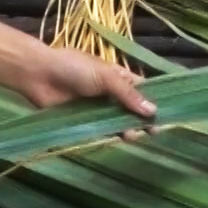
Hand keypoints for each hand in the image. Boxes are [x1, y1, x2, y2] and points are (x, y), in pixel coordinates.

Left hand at [13, 46, 156, 121]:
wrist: (39, 75)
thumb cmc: (74, 68)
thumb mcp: (105, 77)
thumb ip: (128, 95)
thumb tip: (153, 111)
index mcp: (118, 76)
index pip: (142, 89)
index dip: (154, 101)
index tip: (168, 114)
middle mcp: (110, 92)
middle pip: (132, 109)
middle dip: (143, 119)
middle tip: (153, 132)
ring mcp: (97, 108)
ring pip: (118, 121)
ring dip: (127, 128)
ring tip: (132, 135)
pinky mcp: (84, 120)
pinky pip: (101, 129)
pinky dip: (111, 134)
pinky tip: (118, 139)